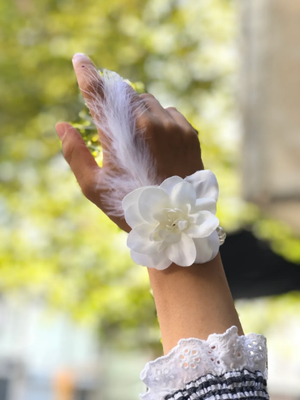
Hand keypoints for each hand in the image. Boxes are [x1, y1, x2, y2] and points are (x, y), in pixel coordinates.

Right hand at [56, 53, 203, 231]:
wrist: (176, 222)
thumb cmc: (130, 205)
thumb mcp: (94, 187)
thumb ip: (75, 154)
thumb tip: (62, 125)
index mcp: (120, 135)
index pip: (99, 94)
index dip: (88, 74)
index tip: (80, 59)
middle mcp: (147, 123)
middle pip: (126, 95)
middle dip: (117, 103)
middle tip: (117, 126)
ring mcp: (172, 126)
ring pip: (149, 102)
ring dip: (139, 112)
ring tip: (139, 140)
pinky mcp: (189, 132)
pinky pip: (170, 112)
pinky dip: (161, 119)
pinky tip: (158, 142)